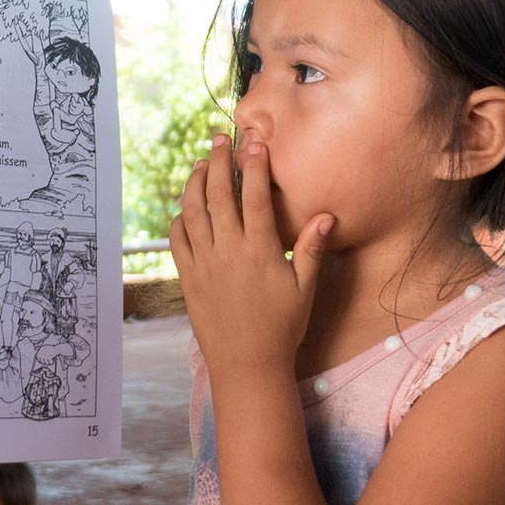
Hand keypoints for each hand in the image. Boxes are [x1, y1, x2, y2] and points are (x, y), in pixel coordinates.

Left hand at [170, 135, 330, 373]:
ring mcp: (204, 263)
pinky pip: (177, 239)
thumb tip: (326, 214)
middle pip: (219, 195)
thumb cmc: (282, 327)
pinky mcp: (188, 277)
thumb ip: (311, 248)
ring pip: (192, 211)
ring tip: (201, 163)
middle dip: (219, 161)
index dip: (255, 166)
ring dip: (195, 182)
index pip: (256, 197)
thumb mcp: (304, 288)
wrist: (246, 365)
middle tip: (220, 139)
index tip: (255, 142)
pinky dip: (178, 218)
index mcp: (260, 251)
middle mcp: (228, 251)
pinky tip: (185, 207)